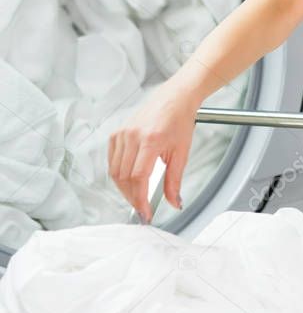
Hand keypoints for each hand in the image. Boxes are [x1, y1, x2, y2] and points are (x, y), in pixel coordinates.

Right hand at [108, 80, 198, 222]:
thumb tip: (174, 203)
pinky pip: (112, 161)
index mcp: (151, 140)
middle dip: (132, 197)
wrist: (174, 99)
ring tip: (136, 196)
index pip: (139, 178)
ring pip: (115, 171)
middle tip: (142, 208)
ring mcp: (121, 134)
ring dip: (124, 188)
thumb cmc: (179, 121)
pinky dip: (118, 174)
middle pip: (124, 177)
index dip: (140, 200)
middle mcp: (132, 136)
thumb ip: (175, 181)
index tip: (146, 213)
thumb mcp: (182, 152)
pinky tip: (129, 179)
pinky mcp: (116, 134)